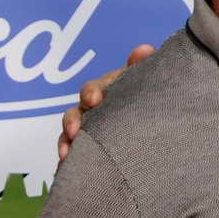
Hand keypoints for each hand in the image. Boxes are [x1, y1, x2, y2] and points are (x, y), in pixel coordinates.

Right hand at [57, 44, 154, 160]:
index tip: (93, 99)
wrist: (155, 131)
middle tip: (74, 131)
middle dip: (72, 121)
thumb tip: (144, 49)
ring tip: (65, 154)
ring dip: (65, 143)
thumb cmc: (144, 100)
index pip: (92, 90)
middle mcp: (92, 112)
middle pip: (76, 114)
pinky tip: (64, 168)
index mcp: (105, 94)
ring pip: (70, 136)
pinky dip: (67, 162)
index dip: (91, 93)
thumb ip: (142, 68)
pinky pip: (73, 157)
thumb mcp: (145, 84)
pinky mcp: (87, 153)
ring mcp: (88, 132)